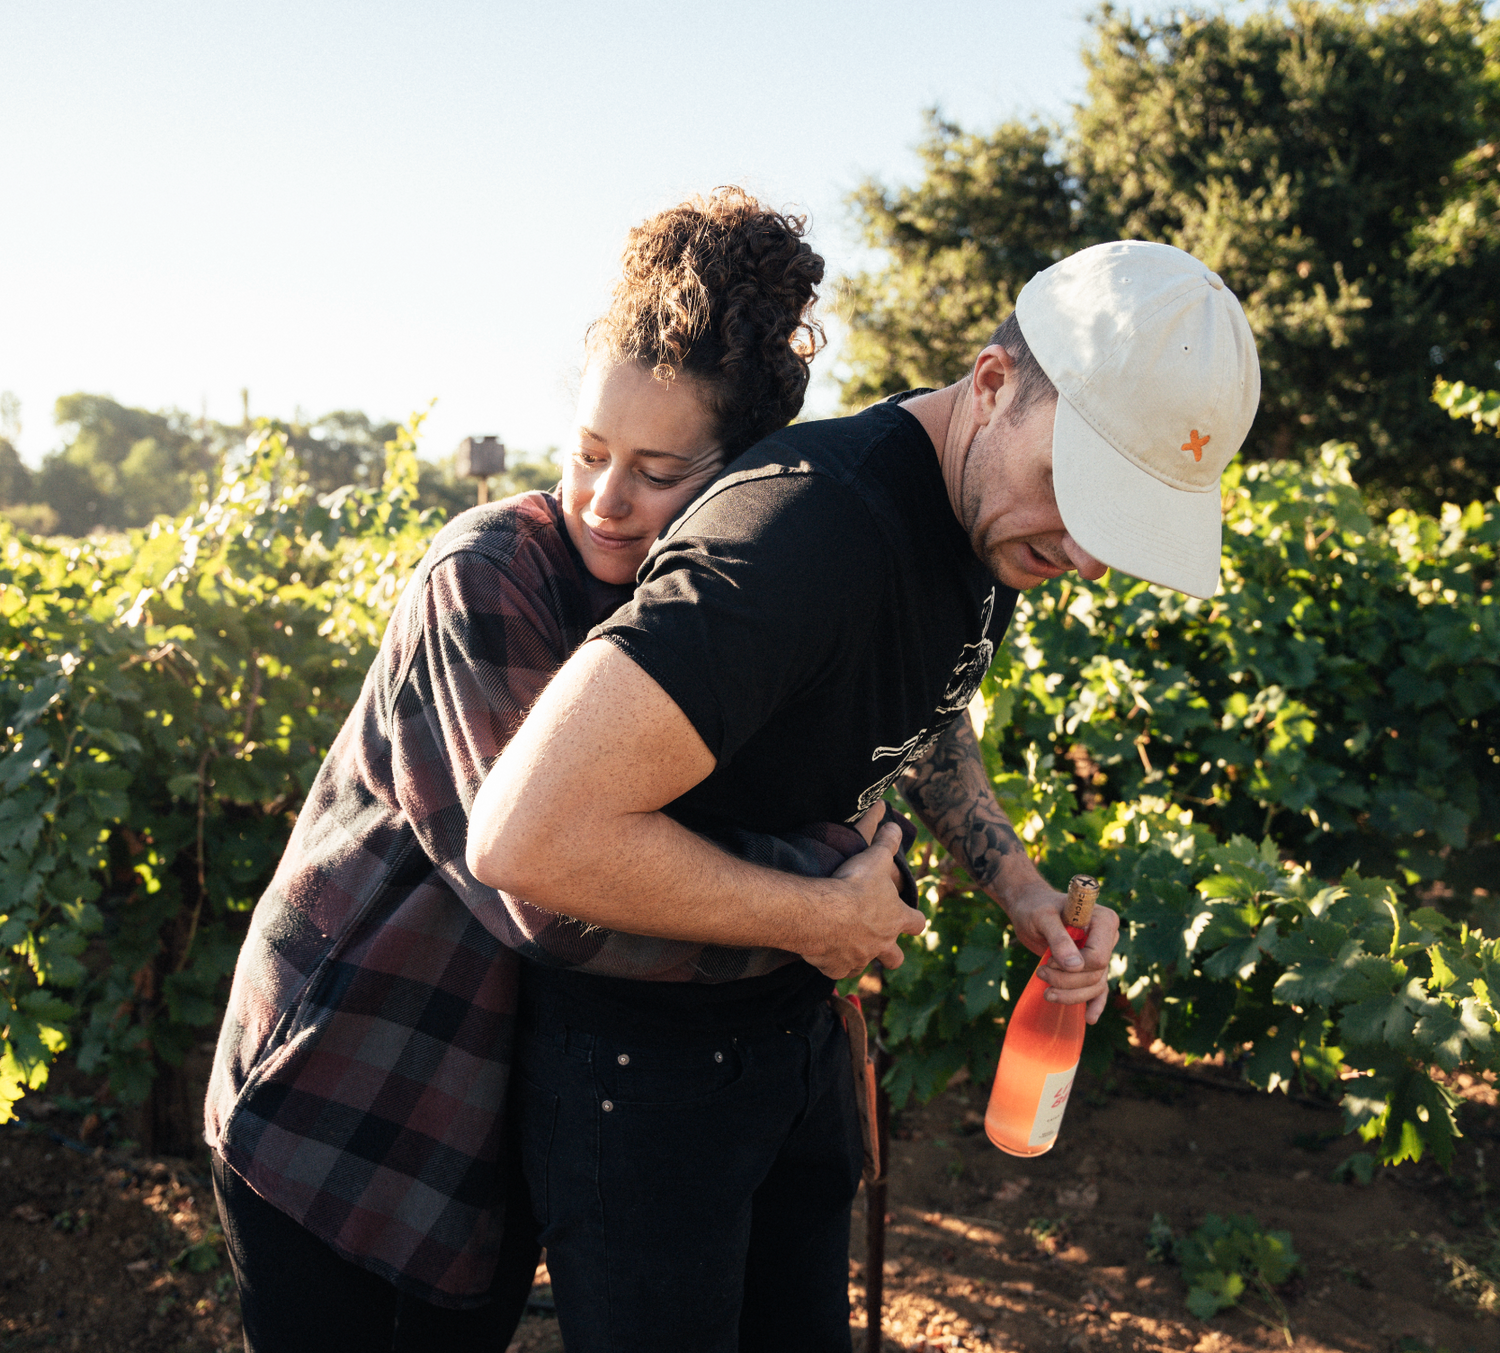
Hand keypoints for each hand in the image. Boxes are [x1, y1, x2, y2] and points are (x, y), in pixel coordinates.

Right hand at [798, 819, 925, 979]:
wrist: (824, 914)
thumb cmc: (854, 886)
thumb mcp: (875, 857)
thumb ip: (886, 842)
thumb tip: (894, 822)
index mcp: (896, 919)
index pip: (917, 923)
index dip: (915, 919)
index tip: (910, 917)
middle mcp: (882, 943)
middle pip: (895, 958)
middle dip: (891, 954)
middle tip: (881, 944)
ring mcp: (860, 959)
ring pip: (865, 966)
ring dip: (859, 958)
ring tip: (846, 947)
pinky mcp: (837, 969)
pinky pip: (838, 971)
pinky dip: (833, 964)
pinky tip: (824, 954)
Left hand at [1004, 874, 1119, 1023]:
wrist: (1030, 908)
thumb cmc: (1036, 907)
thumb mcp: (1042, 917)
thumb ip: (1059, 938)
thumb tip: (1075, 966)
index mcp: (1104, 920)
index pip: (1098, 957)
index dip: (1074, 967)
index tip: (1049, 962)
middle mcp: (1108, 937)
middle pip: (1095, 974)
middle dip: (1066, 981)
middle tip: (1040, 973)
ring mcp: (1102, 953)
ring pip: (1095, 985)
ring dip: (1070, 994)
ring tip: (1047, 993)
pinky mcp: (1091, 966)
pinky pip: (1099, 989)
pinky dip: (1094, 1004)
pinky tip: (1089, 1018)